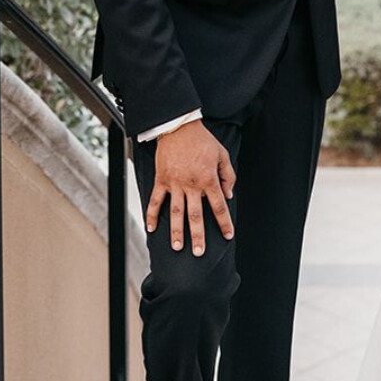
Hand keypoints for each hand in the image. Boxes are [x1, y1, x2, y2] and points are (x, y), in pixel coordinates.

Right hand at [146, 121, 234, 254]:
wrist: (179, 127)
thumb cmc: (203, 141)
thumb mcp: (223, 155)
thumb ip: (228, 176)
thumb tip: (228, 195)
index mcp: (209, 180)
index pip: (219, 206)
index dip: (224, 222)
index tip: (227, 236)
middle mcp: (192, 185)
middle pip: (196, 215)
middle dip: (198, 236)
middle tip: (198, 252)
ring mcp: (175, 184)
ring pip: (175, 212)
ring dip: (176, 231)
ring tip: (178, 247)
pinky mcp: (161, 180)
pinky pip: (155, 201)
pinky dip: (152, 215)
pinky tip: (151, 229)